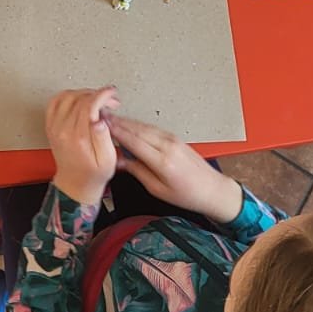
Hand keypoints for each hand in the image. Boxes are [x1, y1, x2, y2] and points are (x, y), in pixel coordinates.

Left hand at [46, 86, 119, 204]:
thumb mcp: (108, 160)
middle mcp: (63, 130)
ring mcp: (54, 127)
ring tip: (97, 100)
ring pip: (66, 97)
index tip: (111, 93)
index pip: (88, 105)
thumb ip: (104, 138)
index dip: (102, 95)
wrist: (75, 183)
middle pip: (78, 98)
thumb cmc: (92, 174)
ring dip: (83, 93)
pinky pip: (55, 102)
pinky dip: (68, 96)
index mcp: (78, 137)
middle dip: (97, 94)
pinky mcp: (51, 126)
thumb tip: (100, 119)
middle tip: (109, 100)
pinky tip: (79, 100)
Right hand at [107, 113, 242, 223]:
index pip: (133, 141)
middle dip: (118, 122)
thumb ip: (137, 171)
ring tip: (109, 118)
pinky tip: (128, 125)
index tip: (101, 125)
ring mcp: (172, 139)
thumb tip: (119, 160)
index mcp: (163, 161)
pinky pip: (152, 128)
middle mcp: (168, 146)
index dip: (116, 131)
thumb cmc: (187, 195)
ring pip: (144, 126)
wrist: (212, 189)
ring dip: (126, 122)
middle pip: (137, 129)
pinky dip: (138, 125)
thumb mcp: (157, 189)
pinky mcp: (175, 137)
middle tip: (100, 117)